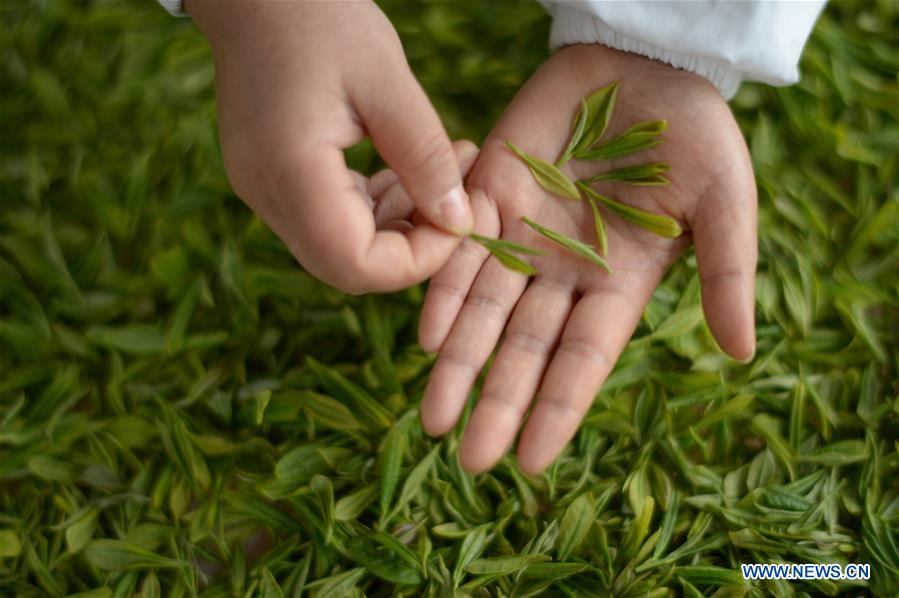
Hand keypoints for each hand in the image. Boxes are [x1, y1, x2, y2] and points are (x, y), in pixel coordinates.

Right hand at [186, 0, 473, 292]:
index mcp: (290, 171)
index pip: (356, 264)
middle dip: (412, 248)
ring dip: (396, 228)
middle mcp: (266, 195)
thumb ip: (425, 157)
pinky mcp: (268, 181)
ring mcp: (261, 192)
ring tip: (437, 174)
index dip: (417, 261)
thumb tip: (461, 222)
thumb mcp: (389, 81)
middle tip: (456, 198)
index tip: (461, 218)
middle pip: (347, 267)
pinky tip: (400, 172)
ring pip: (339, 249)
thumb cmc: (321, 18)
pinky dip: (371, 211)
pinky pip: (327, 222)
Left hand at [418, 45, 756, 474]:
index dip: (557, 409)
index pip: (583, 360)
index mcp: (619, 284)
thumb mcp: (724, 202)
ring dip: (457, 363)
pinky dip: (444, 292)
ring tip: (432, 418)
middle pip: (525, 349)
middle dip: (497, 403)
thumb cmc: (696, 134)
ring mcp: (523, 237)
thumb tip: (743, 354)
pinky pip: (462, 252)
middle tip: (469, 461)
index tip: (531, 462)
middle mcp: (564, 272)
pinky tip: (425, 336)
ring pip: (484, 312)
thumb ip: (726, 273)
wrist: (643, 63)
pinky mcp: (490, 196)